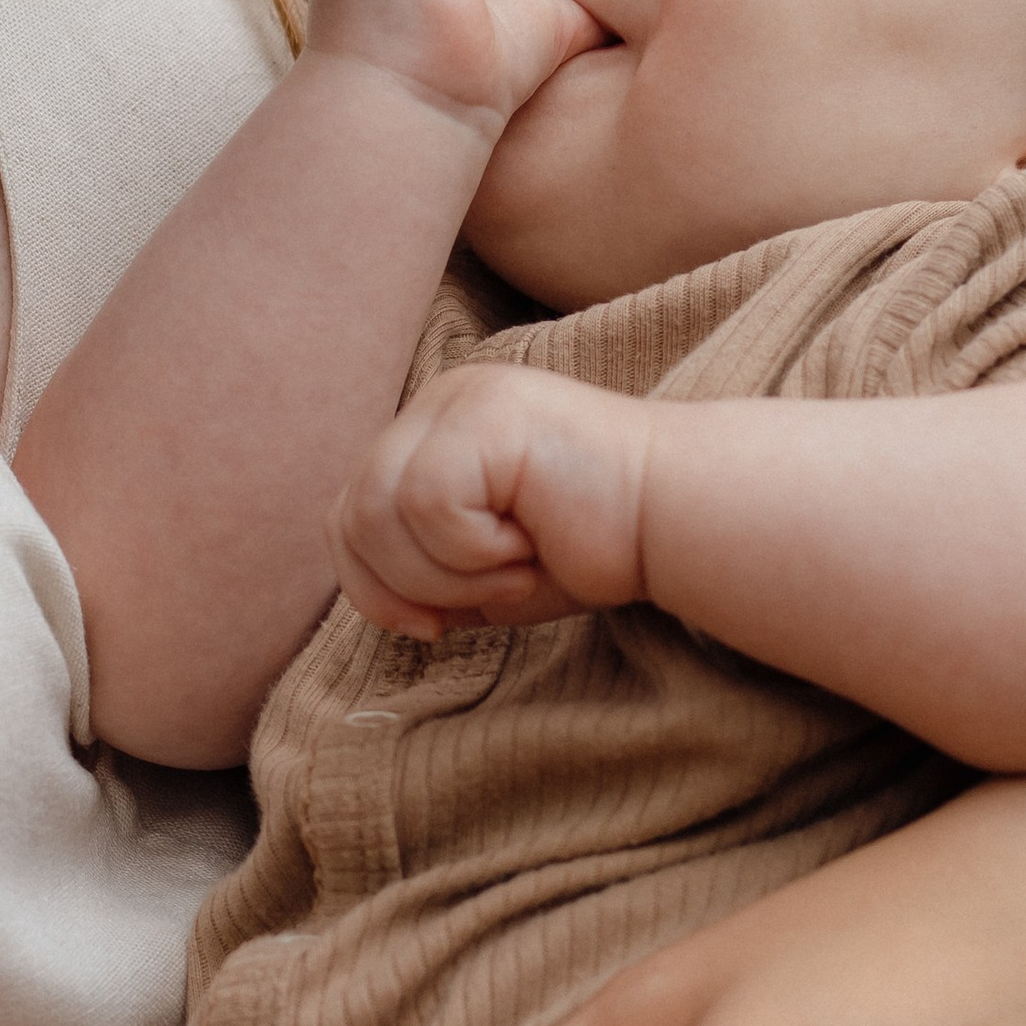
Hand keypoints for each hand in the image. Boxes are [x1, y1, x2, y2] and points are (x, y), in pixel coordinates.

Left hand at [328, 363, 656, 639]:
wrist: (676, 519)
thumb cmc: (593, 546)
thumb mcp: (482, 567)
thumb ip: (420, 567)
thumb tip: (373, 599)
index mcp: (435, 428)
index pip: (349, 510)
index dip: (371, 583)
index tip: (431, 625)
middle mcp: (441, 400)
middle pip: (352, 514)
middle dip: (406, 584)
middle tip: (490, 595)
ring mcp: (461, 400)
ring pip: (382, 512)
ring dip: (448, 571)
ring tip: (515, 566)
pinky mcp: (485, 414)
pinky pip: (428, 503)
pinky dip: (473, 550)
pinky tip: (529, 541)